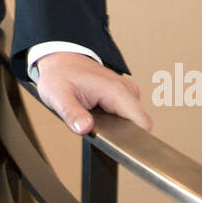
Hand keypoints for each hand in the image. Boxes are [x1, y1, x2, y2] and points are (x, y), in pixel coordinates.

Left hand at [34, 52, 154, 134]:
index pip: (143, 123)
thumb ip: (72, 114)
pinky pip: (127, 115)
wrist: (60, 58)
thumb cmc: (59, 75)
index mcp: (116, 91)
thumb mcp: (58, 97)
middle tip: (96, 129)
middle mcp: (126, 90)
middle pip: (139, 124)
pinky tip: (98, 117)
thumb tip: (85, 128)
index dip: (134, 139)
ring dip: (117, 128)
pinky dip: (115, 121)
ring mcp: (126, 91)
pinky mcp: (122, 94)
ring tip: (94, 120)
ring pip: (133, 121)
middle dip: (121, 134)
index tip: (116, 144)